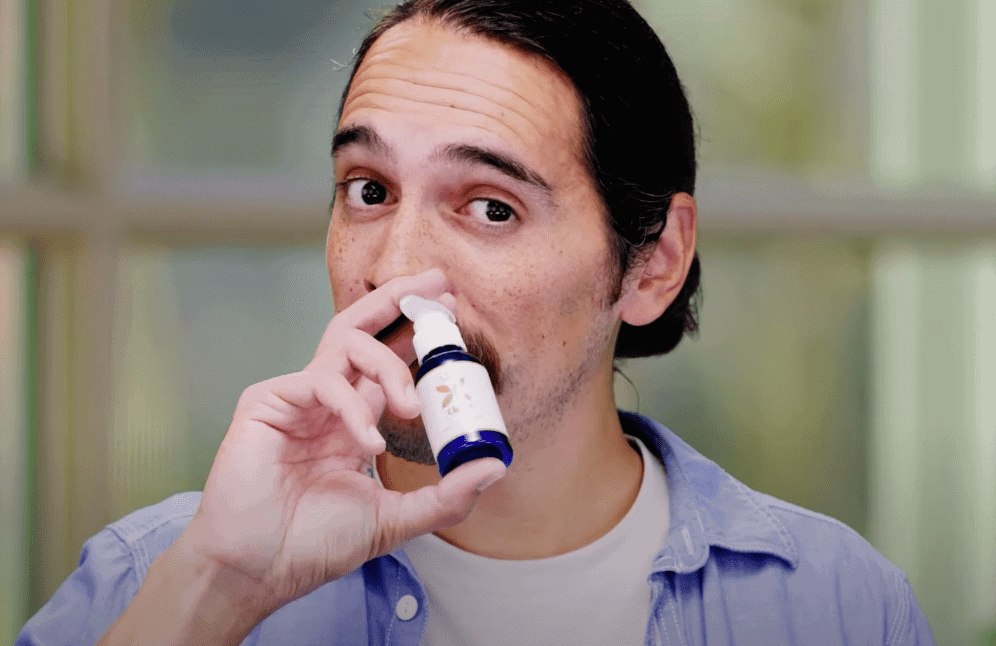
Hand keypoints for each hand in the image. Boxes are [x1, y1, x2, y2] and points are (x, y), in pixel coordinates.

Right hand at [174, 269, 505, 615]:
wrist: (257, 570)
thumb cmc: (314, 544)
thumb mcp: (395, 519)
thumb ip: (446, 496)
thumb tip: (496, 465)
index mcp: (352, 419)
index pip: (387, 362)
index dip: (418, 337)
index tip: (453, 316)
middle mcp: (325, 400)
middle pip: (361, 328)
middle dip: (401, 300)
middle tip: (440, 286)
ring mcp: (296, 397)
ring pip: (345, 341)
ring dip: (388, 361)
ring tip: (412, 403)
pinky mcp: (267, 402)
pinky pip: (321, 381)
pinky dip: (352, 407)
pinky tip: (367, 441)